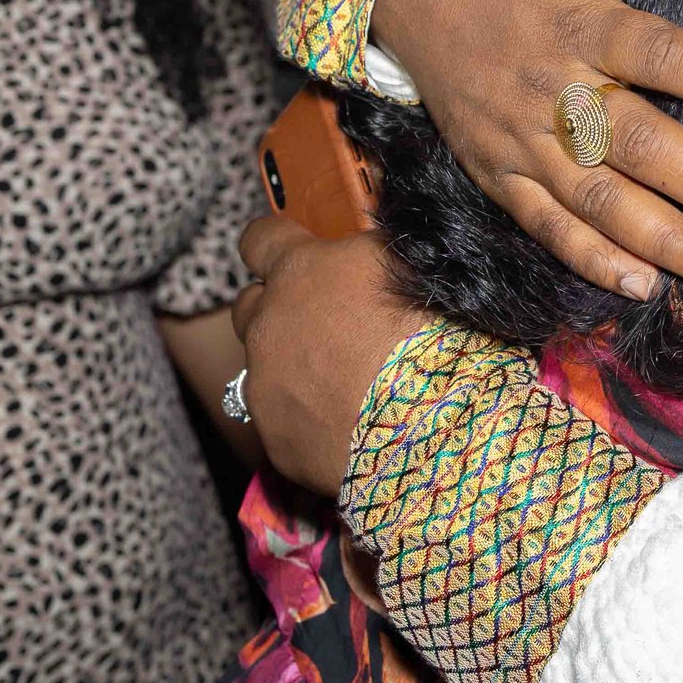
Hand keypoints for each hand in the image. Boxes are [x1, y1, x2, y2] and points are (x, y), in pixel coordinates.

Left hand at [232, 216, 426, 495]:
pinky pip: (285, 424)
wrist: (433, 417)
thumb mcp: (406, 260)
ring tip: (346, 380)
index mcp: (299, 272)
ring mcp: (265, 388)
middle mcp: (267, 327)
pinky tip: (351, 422)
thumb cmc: (430, 329)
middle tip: (322, 321)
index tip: (291, 251)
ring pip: (264, 370)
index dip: (274, 244)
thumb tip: (360, 245)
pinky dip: (310, 420)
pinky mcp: (277, 442)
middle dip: (277, 310)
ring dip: (294, 369)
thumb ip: (366, 250)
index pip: (259, 240)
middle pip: (249, 307)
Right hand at [373, 0, 682, 299]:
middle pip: (637, 142)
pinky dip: (592, 260)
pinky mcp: (499, 176)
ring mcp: (522, 140)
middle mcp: (553, 89)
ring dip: (663, 239)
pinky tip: (644, 285)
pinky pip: (547, 226)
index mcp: (579, 25)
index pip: (656, 54)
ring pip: (597, 198)